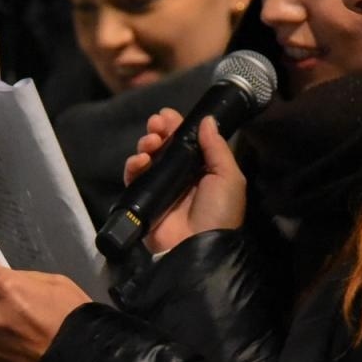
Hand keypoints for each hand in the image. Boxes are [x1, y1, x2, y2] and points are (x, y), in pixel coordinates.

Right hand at [123, 108, 246, 252]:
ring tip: (149, 143)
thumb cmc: (218, 211)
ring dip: (146, 144)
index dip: (176, 126)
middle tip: (156, 124)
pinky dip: (133, 165)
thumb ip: (217, 147)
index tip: (167, 115)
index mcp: (202, 169)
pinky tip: (140, 161)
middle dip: (158, 130)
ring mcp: (160, 188)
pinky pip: (133, 178)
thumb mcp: (228, 177)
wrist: (197, 246)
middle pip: (164, 146)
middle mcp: (180, 176)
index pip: (186, 141)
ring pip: (147, 158)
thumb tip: (206, 120)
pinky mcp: (143, 200)